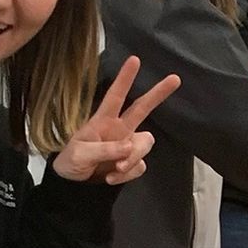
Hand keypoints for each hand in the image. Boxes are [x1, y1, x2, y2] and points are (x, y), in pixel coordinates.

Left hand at [51, 56, 175, 185]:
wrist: (74, 187)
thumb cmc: (72, 162)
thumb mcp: (80, 154)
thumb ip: (104, 149)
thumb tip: (129, 147)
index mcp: (103, 121)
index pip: (115, 96)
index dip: (125, 79)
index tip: (134, 60)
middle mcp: (119, 129)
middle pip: (142, 108)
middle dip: (158, 94)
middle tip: (175, 78)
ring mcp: (127, 146)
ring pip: (145, 144)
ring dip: (133, 158)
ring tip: (116, 169)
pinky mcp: (131, 163)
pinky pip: (139, 166)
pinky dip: (128, 174)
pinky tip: (112, 178)